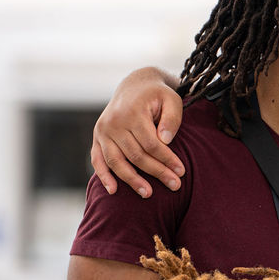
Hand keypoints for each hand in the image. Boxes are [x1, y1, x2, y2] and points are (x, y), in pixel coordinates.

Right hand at [91, 68, 184, 197]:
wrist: (134, 85)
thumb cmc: (157, 95)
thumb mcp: (172, 99)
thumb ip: (172, 118)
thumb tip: (164, 141)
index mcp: (132, 112)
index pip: (151, 143)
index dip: (167, 159)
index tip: (181, 171)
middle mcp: (114, 122)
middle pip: (136, 155)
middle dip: (156, 172)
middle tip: (175, 186)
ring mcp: (103, 130)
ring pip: (116, 161)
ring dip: (132, 180)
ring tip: (148, 194)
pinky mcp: (97, 137)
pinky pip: (97, 160)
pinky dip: (103, 176)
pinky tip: (113, 191)